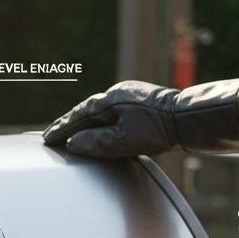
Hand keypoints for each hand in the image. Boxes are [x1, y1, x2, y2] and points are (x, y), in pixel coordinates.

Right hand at [43, 77, 238, 157]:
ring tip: (72, 133)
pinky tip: (101, 128)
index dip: (61, 129)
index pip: (78, 116)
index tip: (47, 138)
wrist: (191, 119)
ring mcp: (131, 97)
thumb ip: (97, 142)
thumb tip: (73, 143)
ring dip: (85, 123)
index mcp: (111, 100)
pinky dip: (101, 122)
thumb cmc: (160, 129)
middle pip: (87, 111)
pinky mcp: (142, 103)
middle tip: (53, 136)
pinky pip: (113, 112)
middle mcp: (119, 94)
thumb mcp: (125, 140)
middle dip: (69, 125)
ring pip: (101, 111)